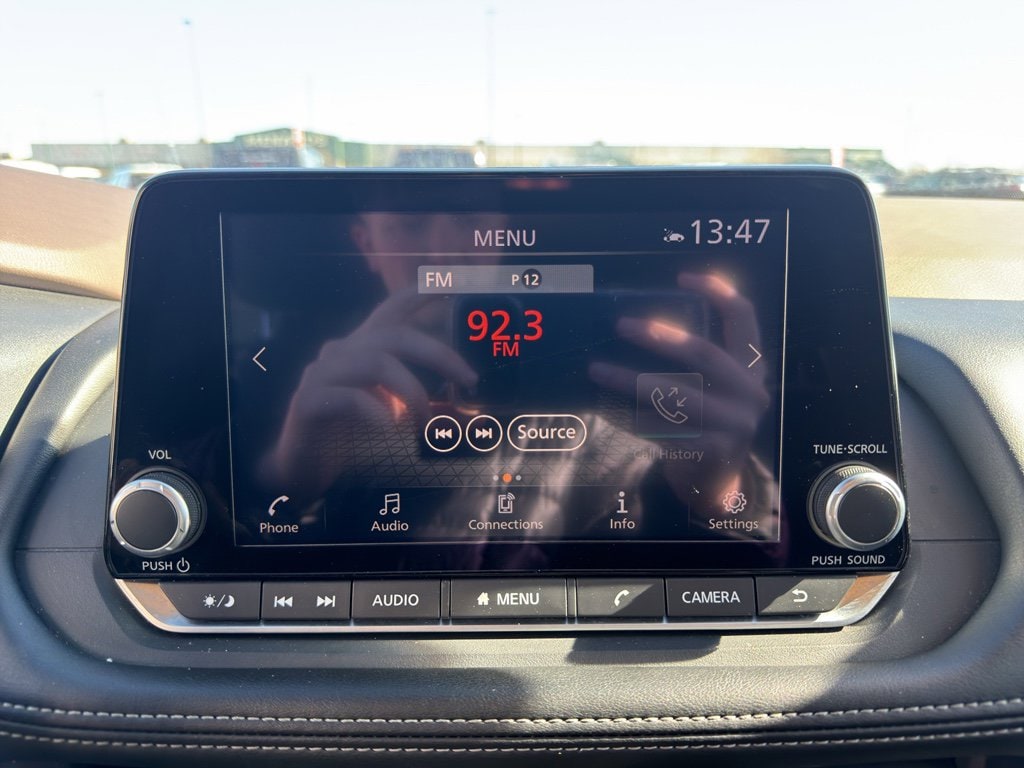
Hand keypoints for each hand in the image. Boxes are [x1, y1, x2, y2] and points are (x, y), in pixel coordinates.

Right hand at [264, 289, 476, 495]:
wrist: (302, 471)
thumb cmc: (353, 441)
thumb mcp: (396, 421)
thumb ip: (428, 412)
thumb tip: (472, 420)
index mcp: (363, 350)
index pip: (392, 310)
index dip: (421, 293)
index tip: (453, 282)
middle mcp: (342, 353)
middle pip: (395, 335)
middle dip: (439, 354)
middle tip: (470, 380)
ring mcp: (321, 375)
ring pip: (376, 362)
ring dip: (412, 391)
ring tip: (425, 421)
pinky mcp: (308, 402)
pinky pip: (349, 397)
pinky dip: (378, 413)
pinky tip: (388, 429)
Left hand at [588, 273, 769, 499]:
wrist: (716, 487)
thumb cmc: (705, 428)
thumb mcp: (712, 391)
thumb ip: (694, 364)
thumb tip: (637, 327)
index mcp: (751, 369)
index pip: (743, 318)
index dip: (717, 292)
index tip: (683, 276)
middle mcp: (750, 392)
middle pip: (703, 352)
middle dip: (659, 336)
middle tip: (621, 325)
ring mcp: (735, 423)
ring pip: (674, 394)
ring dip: (629, 379)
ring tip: (597, 369)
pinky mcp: (713, 450)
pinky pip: (661, 428)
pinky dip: (630, 417)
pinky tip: (606, 408)